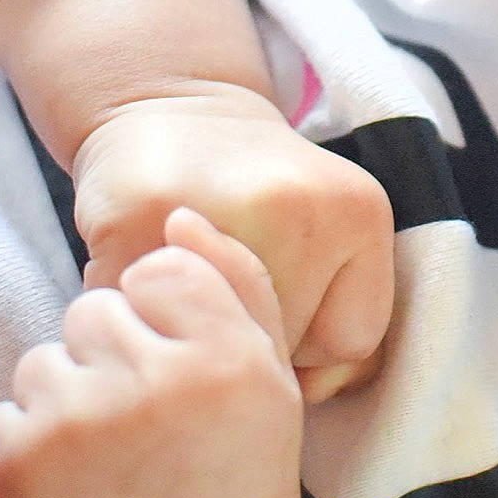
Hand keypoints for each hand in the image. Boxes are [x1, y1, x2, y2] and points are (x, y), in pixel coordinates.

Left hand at [0, 209, 306, 497]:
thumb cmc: (242, 466)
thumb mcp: (269, 369)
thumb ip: (236, 281)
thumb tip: (178, 215)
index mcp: (222, 354)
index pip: (158, 271)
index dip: (164, 313)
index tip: (178, 359)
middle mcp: (151, 382)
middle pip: (93, 309)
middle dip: (113, 352)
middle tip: (145, 412)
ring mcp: (77, 423)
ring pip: (43, 357)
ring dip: (68, 394)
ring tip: (109, 448)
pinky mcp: (16, 464)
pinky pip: (5, 412)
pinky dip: (30, 442)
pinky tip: (75, 477)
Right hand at [71, 83, 393, 400]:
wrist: (172, 105)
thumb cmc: (258, 192)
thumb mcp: (334, 233)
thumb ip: (346, 314)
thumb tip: (314, 392)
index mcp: (359, 211)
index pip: (348, 346)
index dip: (311, 344)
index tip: (280, 303)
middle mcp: (299, 207)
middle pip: (279, 353)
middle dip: (250, 339)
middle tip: (226, 286)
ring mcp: (219, 211)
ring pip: (211, 347)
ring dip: (191, 332)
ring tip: (186, 283)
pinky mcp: (139, 219)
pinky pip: (143, 321)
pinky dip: (138, 315)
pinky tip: (142, 271)